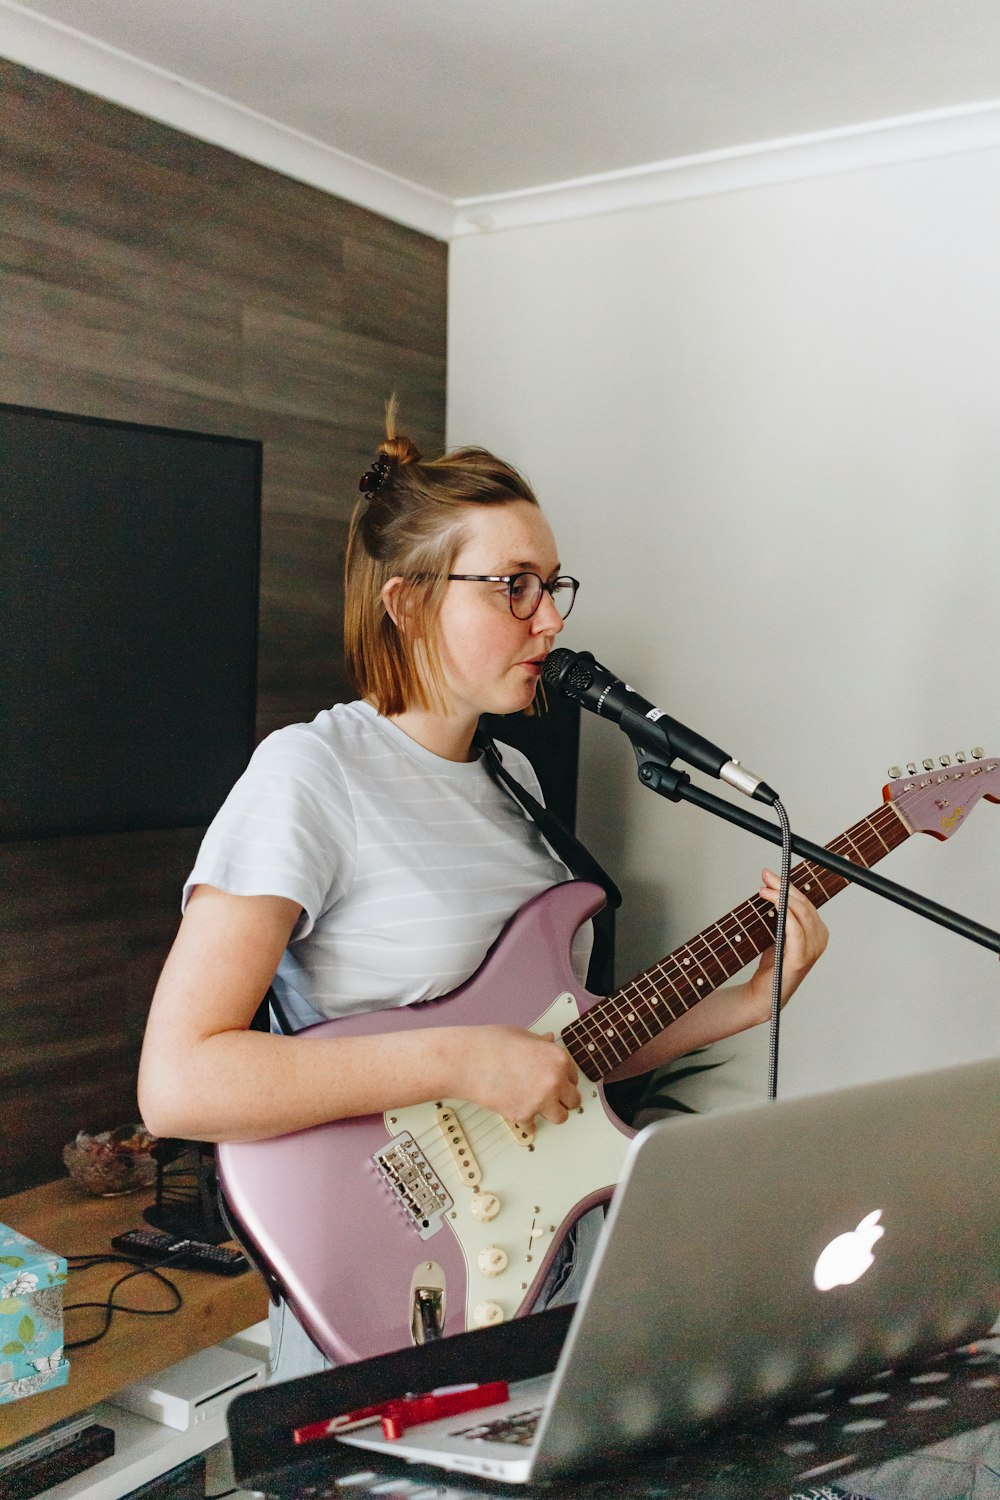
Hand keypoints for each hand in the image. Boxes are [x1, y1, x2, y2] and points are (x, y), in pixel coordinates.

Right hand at [451, 1026, 580, 1125]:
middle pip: (574, 1100)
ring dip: (550, 1112)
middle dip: (562, 1098)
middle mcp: (554, 1080)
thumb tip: (550, 1039)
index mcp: (557, 1058)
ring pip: (560, 1117)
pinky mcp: (524, 1115)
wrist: (465, 1060)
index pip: (574, 1076)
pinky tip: (516, 1107)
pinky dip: (526, 1118)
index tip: (556, 1081)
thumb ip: (541, 1042)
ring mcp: (541, 1100)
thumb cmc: (488, 1044)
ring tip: (537, 1105)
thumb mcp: (521, 1035)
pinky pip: (533, 1124)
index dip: (563, 1078)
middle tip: (549, 1096)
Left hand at [746, 868, 827, 1016]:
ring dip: (782, 897)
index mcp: (817, 932)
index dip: (788, 886)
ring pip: (802, 914)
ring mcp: (813, 951)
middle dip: (784, 887)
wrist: (763, 995)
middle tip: (766, 876)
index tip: (770, 875)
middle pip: (805, 905)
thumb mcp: (777, 933)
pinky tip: (774, 903)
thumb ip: (780, 913)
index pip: (806, 902)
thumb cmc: (771, 965)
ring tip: (764, 889)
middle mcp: (820, 940)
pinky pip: (796, 931)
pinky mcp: (800, 960)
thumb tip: (770, 885)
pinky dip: (785, 914)